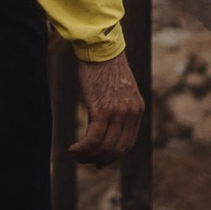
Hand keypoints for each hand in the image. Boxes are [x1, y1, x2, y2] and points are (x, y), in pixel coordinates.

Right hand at [72, 49, 145, 166]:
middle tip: (84, 161)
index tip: (100, 161)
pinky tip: (73, 149)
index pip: (128, 143)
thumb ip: (119, 106)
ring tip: (76, 155)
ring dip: (88, 156)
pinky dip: (83, 148)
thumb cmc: (104, 65)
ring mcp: (118, 112)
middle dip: (99, 159)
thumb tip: (106, 122)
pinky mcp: (102, 109)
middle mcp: (131, 113)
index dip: (113, 156)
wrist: (100, 47)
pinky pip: (94, 138)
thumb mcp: (118, 88)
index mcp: (137, 109)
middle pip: (117, 149)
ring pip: (104, 147)